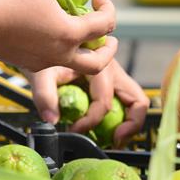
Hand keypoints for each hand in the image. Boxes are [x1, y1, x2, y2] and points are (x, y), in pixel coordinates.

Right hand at [0, 0, 116, 73]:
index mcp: (70, 34)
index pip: (105, 24)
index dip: (108, 7)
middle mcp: (61, 54)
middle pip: (98, 64)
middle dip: (108, 50)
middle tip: (108, 38)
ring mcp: (44, 62)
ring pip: (75, 65)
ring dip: (84, 51)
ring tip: (80, 35)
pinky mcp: (28, 64)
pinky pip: (52, 62)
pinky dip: (60, 51)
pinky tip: (51, 34)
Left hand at [27, 56, 149, 147]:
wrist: (47, 37)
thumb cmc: (45, 52)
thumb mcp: (41, 71)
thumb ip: (45, 94)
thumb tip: (52, 120)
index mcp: (100, 64)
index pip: (104, 102)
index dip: (90, 121)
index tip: (74, 130)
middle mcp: (114, 70)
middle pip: (137, 101)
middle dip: (129, 126)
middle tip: (114, 141)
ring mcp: (117, 76)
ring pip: (137, 102)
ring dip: (130, 123)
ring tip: (115, 139)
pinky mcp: (114, 82)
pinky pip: (128, 103)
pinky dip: (124, 118)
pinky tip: (109, 130)